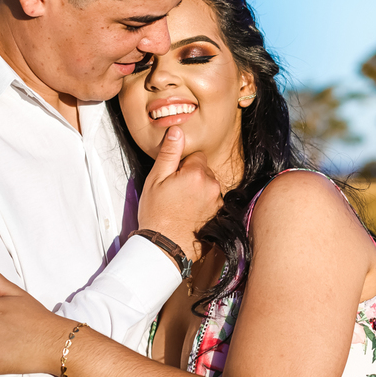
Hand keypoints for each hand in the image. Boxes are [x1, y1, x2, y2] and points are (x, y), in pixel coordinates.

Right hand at [137, 125, 223, 261]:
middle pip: (204, 169)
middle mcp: (212, 185)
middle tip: (174, 191)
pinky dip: (202, 202)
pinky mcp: (218, 213)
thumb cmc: (157, 214)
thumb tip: (177, 131)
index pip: (196, 155)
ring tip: (181, 203)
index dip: (182, 165)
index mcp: (197, 174)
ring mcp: (217, 200)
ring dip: (198, 189)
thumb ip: (169, 153)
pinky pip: (211, 198)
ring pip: (208, 184)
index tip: (172, 177)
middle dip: (191, 175)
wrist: (165, 245)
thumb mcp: (156, 179)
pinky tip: (188, 211)